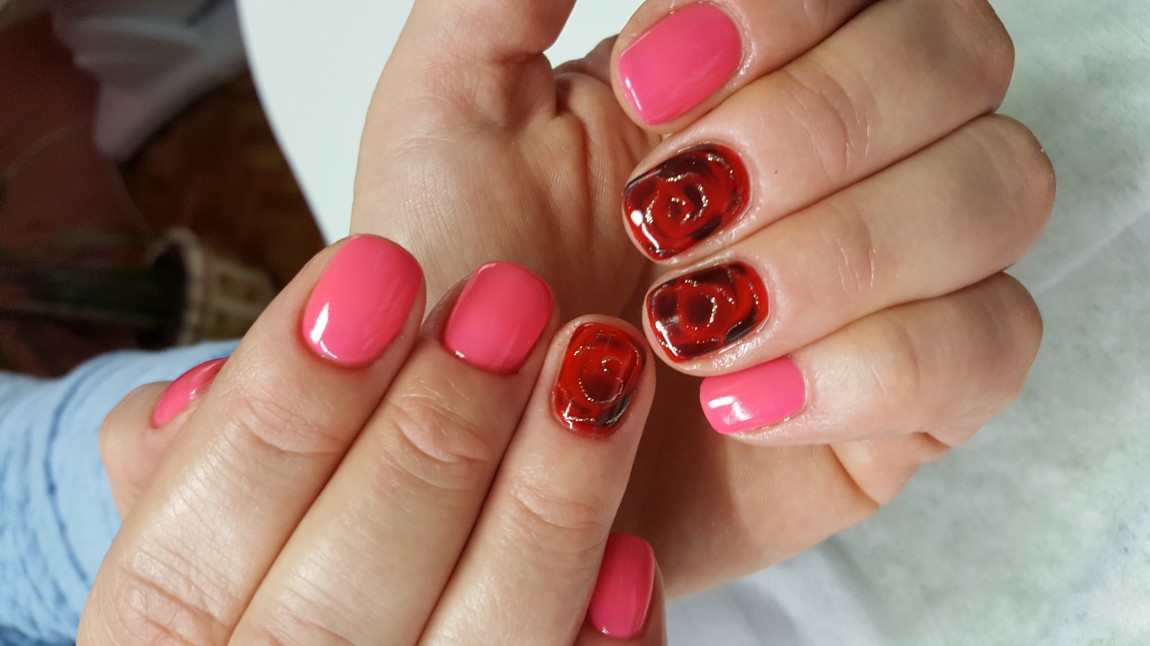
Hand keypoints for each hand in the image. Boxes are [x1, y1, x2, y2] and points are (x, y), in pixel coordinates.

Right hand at [87, 239, 667, 642]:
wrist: (405, 551)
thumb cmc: (319, 486)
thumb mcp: (220, 464)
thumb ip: (198, 448)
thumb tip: (186, 405)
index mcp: (173, 645)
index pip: (177, 569)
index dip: (273, 413)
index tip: (373, 269)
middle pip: (326, 626)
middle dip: (425, 445)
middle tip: (502, 307)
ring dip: (543, 506)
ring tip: (598, 365)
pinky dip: (606, 634)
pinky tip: (632, 550)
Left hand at [347, 0, 1052, 592]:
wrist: (490, 469)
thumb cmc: (476, 298)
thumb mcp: (452, 120)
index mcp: (751, 65)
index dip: (781, 12)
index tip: (653, 89)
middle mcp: (848, 152)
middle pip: (958, 58)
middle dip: (810, 131)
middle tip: (669, 216)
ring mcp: (899, 270)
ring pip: (1000, 188)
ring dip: (837, 252)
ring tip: (690, 324)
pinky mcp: (918, 393)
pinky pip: (990, 345)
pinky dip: (870, 368)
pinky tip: (741, 401)